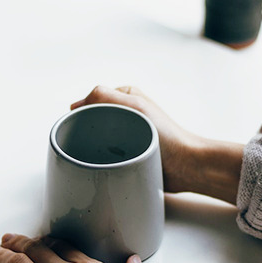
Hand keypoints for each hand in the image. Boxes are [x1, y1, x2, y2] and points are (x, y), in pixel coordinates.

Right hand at [71, 86, 243, 204]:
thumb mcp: (135, 106)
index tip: (78, 127)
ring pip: (97, 139)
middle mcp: (125, 114)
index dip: (82, 113)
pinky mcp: (128, 154)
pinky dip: (101, 160)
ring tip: (96, 157)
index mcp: (126, 97)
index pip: (91, 100)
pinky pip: (106, 156)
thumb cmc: (167, 136)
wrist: (185, 166)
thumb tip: (76, 105)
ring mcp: (126, 135)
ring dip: (93, 148)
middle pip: (92, 121)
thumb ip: (105, 96)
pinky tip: (102, 166)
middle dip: (86, 132)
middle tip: (86, 145)